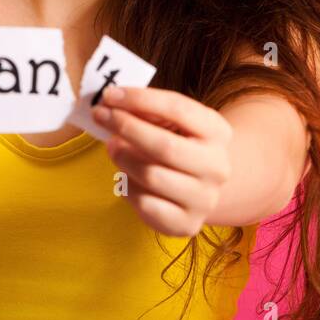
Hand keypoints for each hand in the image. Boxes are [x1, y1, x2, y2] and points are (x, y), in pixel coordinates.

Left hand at [94, 85, 232, 237]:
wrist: (199, 187)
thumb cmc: (178, 145)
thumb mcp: (171, 122)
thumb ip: (147, 111)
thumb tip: (111, 103)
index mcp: (218, 131)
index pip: (178, 108)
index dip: (140, 100)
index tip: (109, 95)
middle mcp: (218, 166)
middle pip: (165, 146)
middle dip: (127, 128)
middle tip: (101, 117)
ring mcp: (205, 198)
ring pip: (152, 176)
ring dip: (123, 158)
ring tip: (112, 147)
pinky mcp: (187, 224)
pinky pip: (146, 205)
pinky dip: (129, 188)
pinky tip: (125, 178)